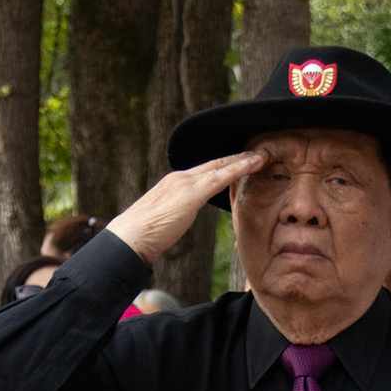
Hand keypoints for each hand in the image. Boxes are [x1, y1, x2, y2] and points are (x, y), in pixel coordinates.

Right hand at [106, 151, 266, 262]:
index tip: (239, 162)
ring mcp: (185, 183)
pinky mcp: (190, 193)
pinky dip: (239, 168)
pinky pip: (221, 177)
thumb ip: (176, 213)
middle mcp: (180, 178)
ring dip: (243, 159)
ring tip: (262, 155)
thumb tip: (179, 217)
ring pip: (221, 166)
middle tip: (258, 152)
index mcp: (174, 183)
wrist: (128, 238)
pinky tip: (254, 164)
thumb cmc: (143, 236)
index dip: (223, 165)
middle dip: (237, 157)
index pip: (205, 171)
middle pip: (215, 163)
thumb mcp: (164, 220)